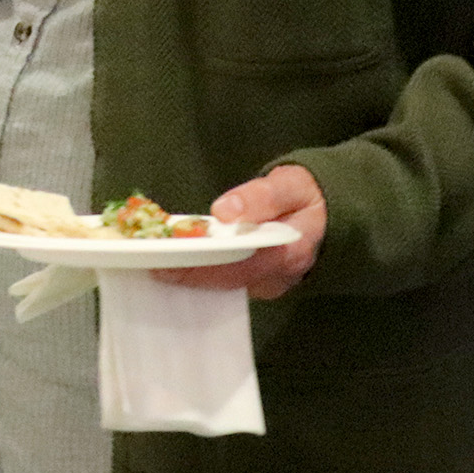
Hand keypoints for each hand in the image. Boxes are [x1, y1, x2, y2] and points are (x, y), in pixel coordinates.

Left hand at [152, 162, 325, 297]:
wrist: (331, 213)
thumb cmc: (307, 195)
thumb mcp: (290, 185)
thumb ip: (261, 197)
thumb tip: (226, 211)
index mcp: (285, 254)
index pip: (234, 269)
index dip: (195, 270)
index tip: (159, 264)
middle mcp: (274, 279)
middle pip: (221, 283)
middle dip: (181, 274)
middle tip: (142, 262)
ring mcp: (265, 284)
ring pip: (220, 286)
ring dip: (186, 274)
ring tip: (150, 259)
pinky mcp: (256, 282)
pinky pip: (223, 281)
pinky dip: (198, 271)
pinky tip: (172, 261)